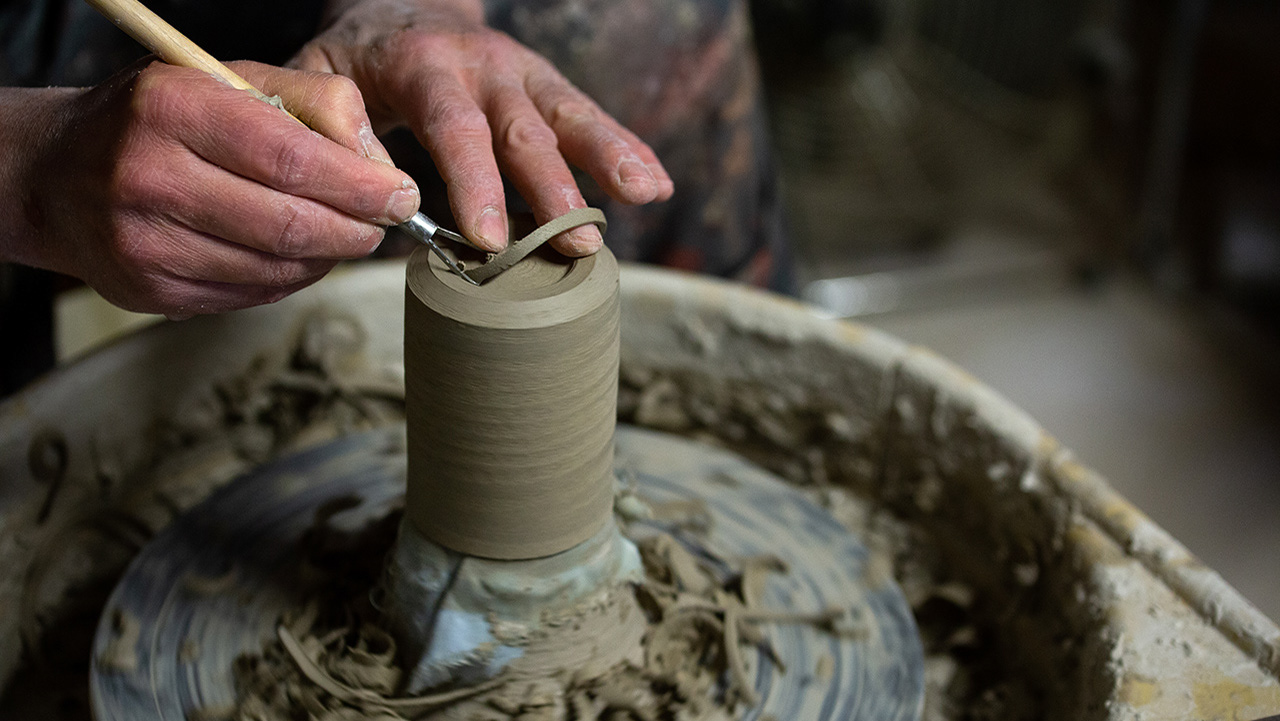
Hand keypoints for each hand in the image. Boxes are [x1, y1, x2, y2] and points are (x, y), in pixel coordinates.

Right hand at [2, 59, 419, 316]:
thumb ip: (314, 103)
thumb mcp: (229, 80)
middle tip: (383, 223)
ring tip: (343, 234)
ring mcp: (144, 243)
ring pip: (275, 269)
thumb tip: (378, 163)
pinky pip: (251, 295)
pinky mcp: (151, 292)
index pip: (291, 159)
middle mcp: (148, 177)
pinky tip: (297, 255)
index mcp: (172, 109)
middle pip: (288, 225)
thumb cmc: (160, 119)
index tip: (401, 194)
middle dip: (355, 229)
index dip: (359, 186)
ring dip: (328, 258)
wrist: (56, 172)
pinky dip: (291, 279)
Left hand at [290, 0, 673, 255]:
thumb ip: (332, 129)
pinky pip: (590, 118)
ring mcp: (523, 74)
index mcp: (422, 64)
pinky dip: (627, 148)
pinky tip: (657, 183)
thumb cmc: (357, 58)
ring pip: (571, 117)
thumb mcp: (321, 78)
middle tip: (577, 242)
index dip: (473, 182)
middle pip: (524, 129)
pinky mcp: (547, 88)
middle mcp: (483, 64)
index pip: (454, 126)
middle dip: (553, 189)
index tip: (487, 238)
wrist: (401, 5)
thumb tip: (367, 189)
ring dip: (610, 158)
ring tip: (645, 195)